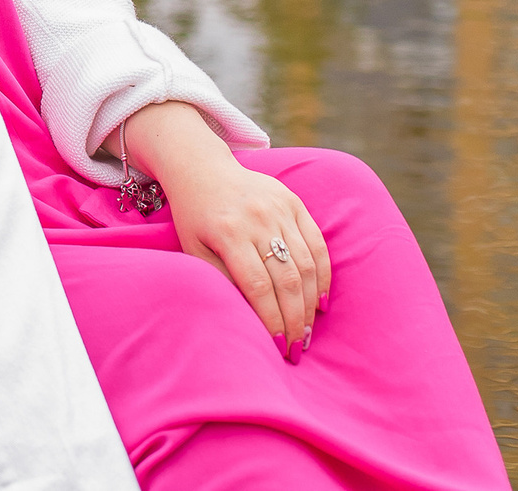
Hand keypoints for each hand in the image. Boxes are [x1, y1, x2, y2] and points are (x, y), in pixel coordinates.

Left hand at [150, 132, 331, 358]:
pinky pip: (317, 244)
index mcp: (228, 232)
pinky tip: (322, 302)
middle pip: (286, 279)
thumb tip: (251, 318)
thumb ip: (220, 279)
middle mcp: (257, 218)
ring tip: (307, 332)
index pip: (257, 286)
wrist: (202, 168)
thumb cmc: (195, 216)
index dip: (271, 319)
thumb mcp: (194, 249)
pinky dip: (323, 276)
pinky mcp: (294, 203)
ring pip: (306, 265)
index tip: (278, 347)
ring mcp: (279, 208)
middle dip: (294, 320)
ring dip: (311, 304)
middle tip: (297, 349)